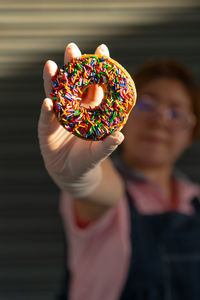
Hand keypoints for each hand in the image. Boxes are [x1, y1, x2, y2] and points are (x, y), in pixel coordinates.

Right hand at [38, 43, 123, 197]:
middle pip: (72, 83)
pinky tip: (48, 102)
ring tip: (51, 66)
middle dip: (72, 66)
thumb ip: (108, 145)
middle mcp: (73, 108)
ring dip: (53, 81)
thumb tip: (120, 136)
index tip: (102, 50)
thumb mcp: (99, 152)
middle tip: (72, 49)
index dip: (97, 68)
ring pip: (56, 95)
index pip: (93, 84)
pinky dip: (47, 111)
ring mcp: (58, 116)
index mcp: (89, 108)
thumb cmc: (88, 158)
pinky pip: (47, 118)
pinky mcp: (47, 129)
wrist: (72, 173)